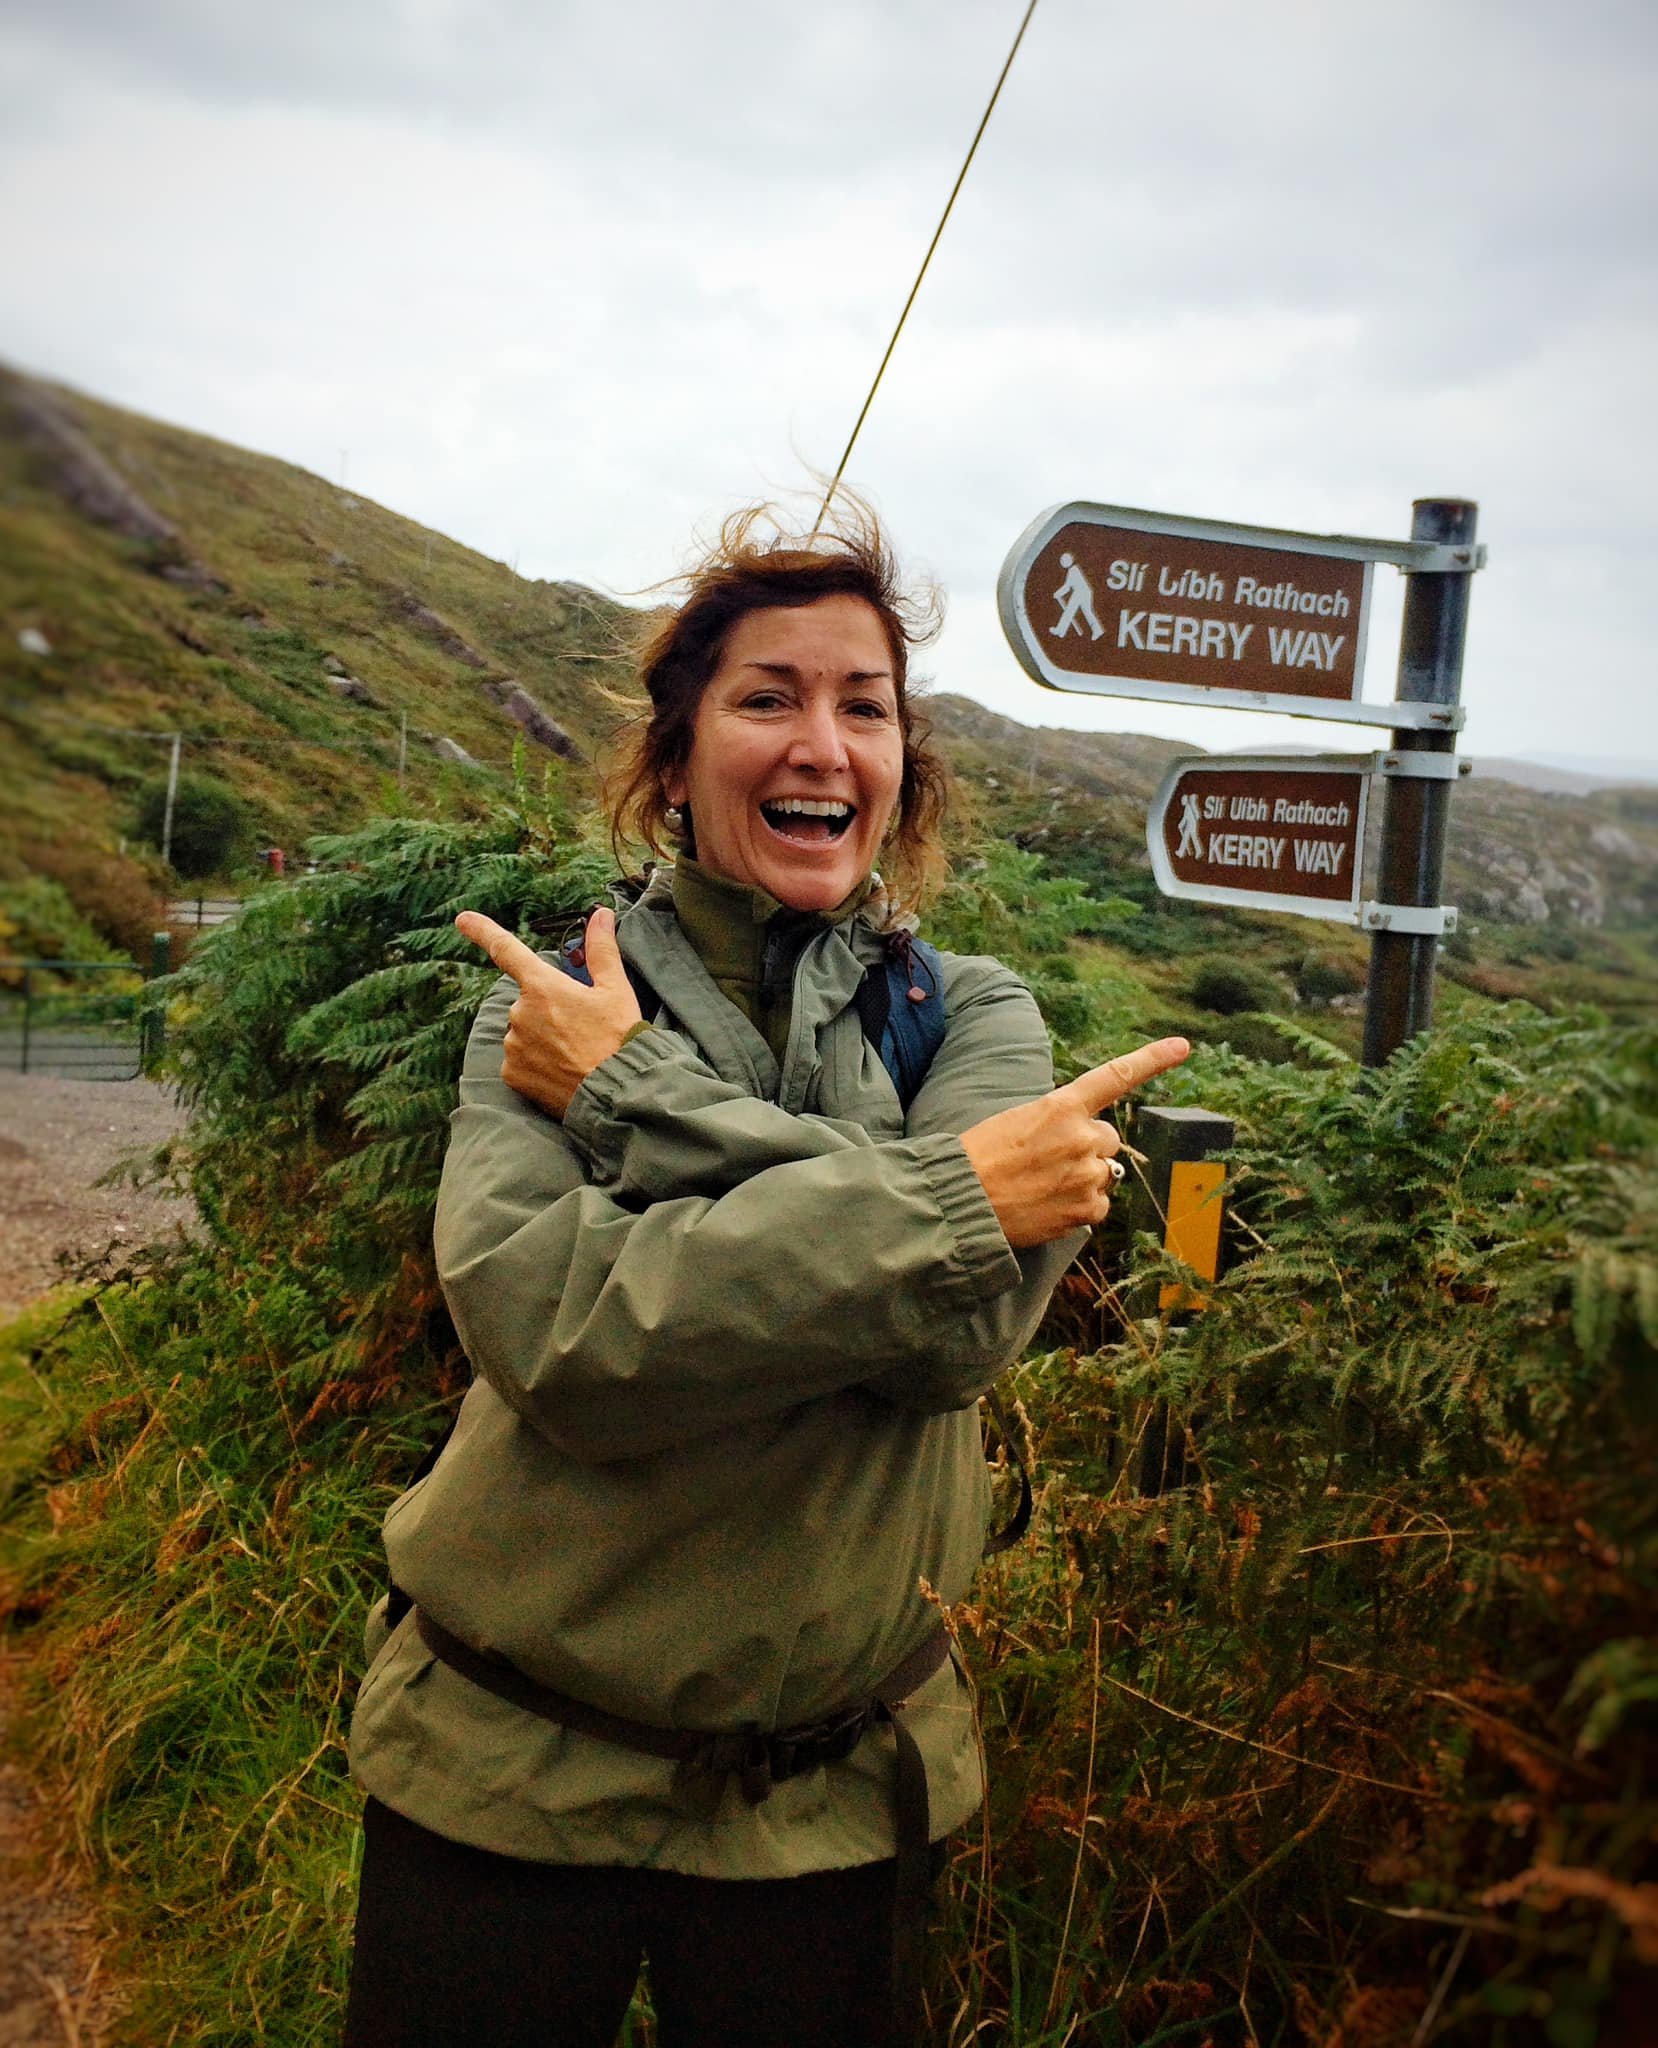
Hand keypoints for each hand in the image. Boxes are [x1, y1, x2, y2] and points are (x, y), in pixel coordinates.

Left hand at [455, 905, 642, 1119]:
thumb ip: (602, 949)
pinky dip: (536, 1062)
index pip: (506, 949)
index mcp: (542, 986)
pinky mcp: (512, 1074)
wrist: (617, 1092)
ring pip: (523, 1032)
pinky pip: (519, 1060)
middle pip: (527, 1001)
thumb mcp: (616, 989)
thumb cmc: (619, 1038)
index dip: (482, 931)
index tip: (462, 920)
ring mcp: (513, 1045)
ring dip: (543, 1036)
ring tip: (576, 1052)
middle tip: (581, 1026)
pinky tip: (562, 1069)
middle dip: (549, 1008)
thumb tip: (601, 915)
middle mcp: (519, 1013)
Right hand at [959, 1037, 1190, 1249]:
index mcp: (1061, 1107)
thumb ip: (1057, 1123)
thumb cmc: (978, 1158)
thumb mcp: (1018, 1121)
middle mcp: (1081, 1137)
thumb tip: (1084, 1145)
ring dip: (1084, 1177)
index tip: (1183, 1046)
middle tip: (1051, 1161)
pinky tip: (1050, 1206)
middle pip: (1109, 1139)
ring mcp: (1086, 1174)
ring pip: (1105, 1173)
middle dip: (1089, 1148)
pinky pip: (1099, 1205)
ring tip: (1044, 1186)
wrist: (961, 1200)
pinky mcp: (1085, 1209)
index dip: (1152, 1060)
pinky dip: (1081, 1207)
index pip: (1114, 1077)